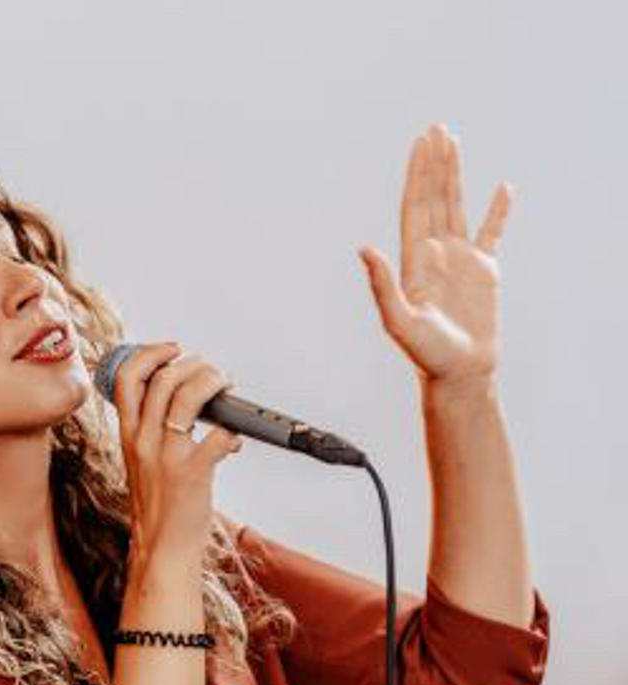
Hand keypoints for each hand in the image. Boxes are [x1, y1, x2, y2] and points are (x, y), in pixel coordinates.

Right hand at [109, 342, 241, 566]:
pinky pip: (218, 434)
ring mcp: (167, 455)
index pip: (127, 378)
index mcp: (129, 435)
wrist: (160, 549)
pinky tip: (235, 439)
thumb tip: (186, 405)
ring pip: (187, 395)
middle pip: (163, 377)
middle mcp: (144, 441)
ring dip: (213, 382)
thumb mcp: (143, 464)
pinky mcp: (192, 472)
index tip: (173, 350)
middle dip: (194, 364)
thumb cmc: (158, 509)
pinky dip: (232, 429)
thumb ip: (154, 433)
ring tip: (226, 388)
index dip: (151, 353)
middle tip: (212, 372)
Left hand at [358, 121, 511, 386]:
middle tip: (436, 129)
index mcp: (414, 261)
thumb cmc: (427, 355)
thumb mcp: (399, 321)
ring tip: (455, 143)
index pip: (415, 207)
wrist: (458, 374)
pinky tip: (503, 189)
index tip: (421, 144)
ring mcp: (460, 261)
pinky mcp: (485, 272)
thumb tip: (364, 248)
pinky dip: (499, 211)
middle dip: (434, 164)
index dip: (417, 175)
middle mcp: (435, 255)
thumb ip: (382, 284)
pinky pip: (493, 234)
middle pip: (434, 199)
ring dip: (456, 176)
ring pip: (457, 207)